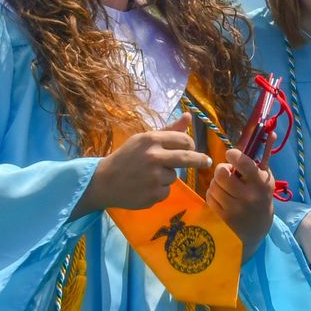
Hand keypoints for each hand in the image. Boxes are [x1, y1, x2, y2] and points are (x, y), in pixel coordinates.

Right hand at [82, 119, 212, 213]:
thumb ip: (169, 130)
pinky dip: (159, 190)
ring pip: (174, 177)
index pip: (184, 140)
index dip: (190, 144)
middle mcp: (154, 157)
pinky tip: (145, 187)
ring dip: (166, 177)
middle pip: (188, 158)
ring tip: (148, 176)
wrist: (103, 182)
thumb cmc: (126, 157)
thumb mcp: (144, 139)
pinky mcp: (153, 195)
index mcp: (151, 140)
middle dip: (200, 160)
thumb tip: (189, 116)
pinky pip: (166, 191)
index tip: (192, 148)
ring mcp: (153, 178)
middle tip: (207, 162)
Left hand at [207, 143, 276, 250]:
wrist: (257, 229)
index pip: (244, 163)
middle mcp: (248, 196)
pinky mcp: (223, 218)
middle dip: (221, 170)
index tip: (231, 155)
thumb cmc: (261, 197)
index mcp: (260, 183)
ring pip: (213, 185)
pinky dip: (212, 194)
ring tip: (225, 186)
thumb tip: (270, 133)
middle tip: (226, 173)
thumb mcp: (267, 177)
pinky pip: (209, 197)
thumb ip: (265, 156)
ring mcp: (235, 209)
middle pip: (221, 173)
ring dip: (216, 183)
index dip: (234, 155)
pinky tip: (221, 197)